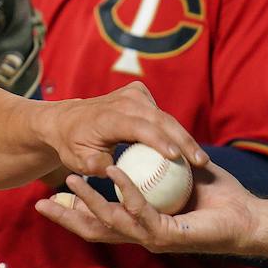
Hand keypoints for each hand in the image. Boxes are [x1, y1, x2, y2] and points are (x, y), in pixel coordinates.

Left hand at [34, 81, 208, 178]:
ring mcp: (134, 94)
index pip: (139, 127)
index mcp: (108, 116)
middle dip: (183, 140)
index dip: (159, 140)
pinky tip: (187, 152)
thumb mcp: (77, 160)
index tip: (177, 157)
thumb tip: (112, 172)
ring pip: (165, 117)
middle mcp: (124, 100)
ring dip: (184, 138)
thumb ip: (94, 166)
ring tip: (201, 160)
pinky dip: (174, 132)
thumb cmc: (72, 145)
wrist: (66, 119)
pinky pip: (161, 116)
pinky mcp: (140, 94)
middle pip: (160, 120)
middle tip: (201, 162)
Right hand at [35, 161, 261, 254]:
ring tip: (70, 181)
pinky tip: (113, 172)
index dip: (72, 213)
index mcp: (140, 225)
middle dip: (67, 217)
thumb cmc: (217, 198)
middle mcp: (142, 235)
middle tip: (40, 203)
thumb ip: (154, 169)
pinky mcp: (168, 235)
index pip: (98, 222)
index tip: (47, 199)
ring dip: (89, 201)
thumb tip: (137, 147)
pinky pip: (140, 210)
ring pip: (111, 222)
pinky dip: (125, 190)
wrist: (247, 217)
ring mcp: (153, 238)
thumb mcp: (177, 178)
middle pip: (94, 230)